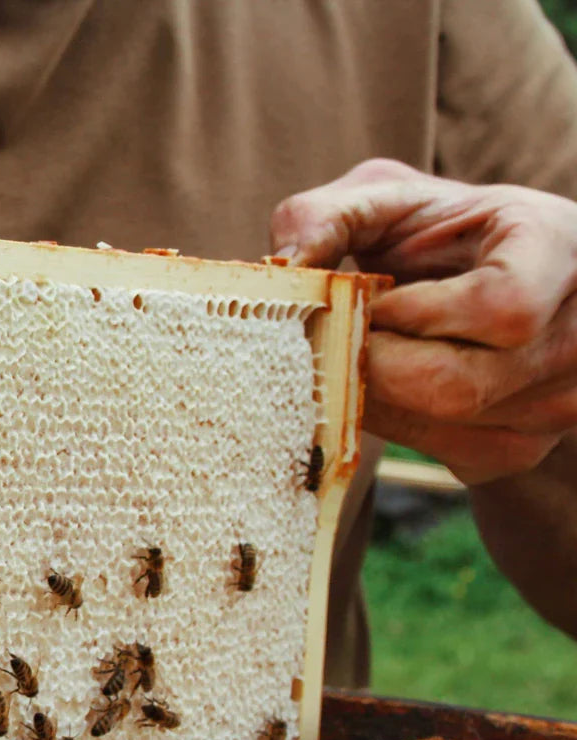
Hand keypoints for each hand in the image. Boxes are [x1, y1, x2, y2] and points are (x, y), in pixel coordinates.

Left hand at [270, 158, 576, 483]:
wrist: (483, 283)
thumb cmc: (433, 233)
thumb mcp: (385, 199)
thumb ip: (327, 216)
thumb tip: (282, 268)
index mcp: (559, 249)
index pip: (502, 308)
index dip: (414, 313)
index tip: (372, 296)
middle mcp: (575, 334)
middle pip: (456, 383)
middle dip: (372, 363)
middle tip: (335, 338)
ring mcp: (554, 403)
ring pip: (437, 422)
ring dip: (372, 392)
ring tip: (357, 352)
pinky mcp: (515, 449)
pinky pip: (431, 448)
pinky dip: (385, 419)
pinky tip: (381, 383)